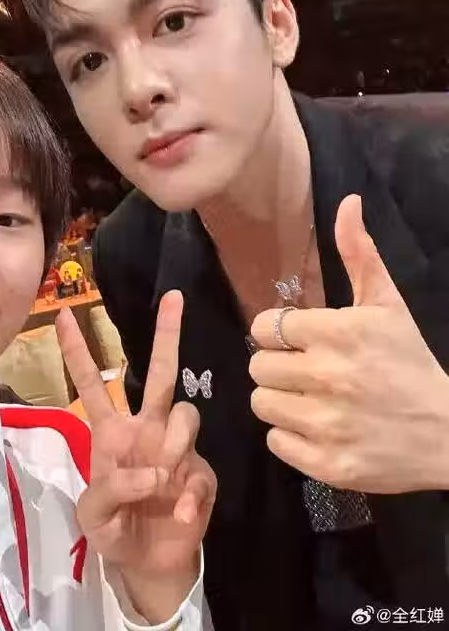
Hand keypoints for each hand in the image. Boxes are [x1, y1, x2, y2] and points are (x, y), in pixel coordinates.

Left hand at [56, 290, 215, 617]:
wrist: (150, 564)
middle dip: (167, 333)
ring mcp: (176, 447)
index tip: (64, 315)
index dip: (77, 351)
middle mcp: (146, 428)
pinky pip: (200, 468)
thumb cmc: (113, 531)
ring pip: (186, 414)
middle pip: (160, 373)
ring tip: (163, 487)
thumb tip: (154, 472)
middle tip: (174, 296)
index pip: (91, 383)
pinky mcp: (201, 472)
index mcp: (111, 432)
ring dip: (175, 446)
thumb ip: (109, 489)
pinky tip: (180, 513)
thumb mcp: (92, 515)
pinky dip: (189, 494)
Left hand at [249, 194, 448, 493]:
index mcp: (339, 332)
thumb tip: (348, 201)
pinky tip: (319, 427)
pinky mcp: (328, 465)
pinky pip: (275, 441)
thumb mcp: (388, 304)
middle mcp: (329, 376)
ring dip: (281, 399)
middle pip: (258, 365)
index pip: (266, 326)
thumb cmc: (410, 362)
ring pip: (261, 402)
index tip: (298, 339)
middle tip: (305, 370)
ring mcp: (327, 424)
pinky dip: (291, 435)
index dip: (278, 332)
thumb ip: (360, 253)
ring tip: (311, 398)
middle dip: (277, 365)